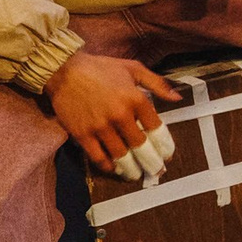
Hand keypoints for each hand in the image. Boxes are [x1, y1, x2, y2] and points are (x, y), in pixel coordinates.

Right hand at [44, 53, 181, 175]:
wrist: (64, 71)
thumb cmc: (100, 68)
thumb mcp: (133, 69)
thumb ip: (157, 84)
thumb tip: (177, 97)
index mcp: (136, 98)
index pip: (156, 128)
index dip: (164, 145)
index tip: (167, 154)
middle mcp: (120, 115)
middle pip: (141, 146)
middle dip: (152, 161)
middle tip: (157, 171)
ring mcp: (100, 127)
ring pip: (121, 155)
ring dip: (131, 168)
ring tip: (137, 174)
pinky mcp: (82, 135)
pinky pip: (98, 157)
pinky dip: (108, 166)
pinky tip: (114, 169)